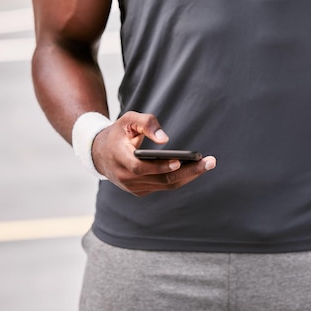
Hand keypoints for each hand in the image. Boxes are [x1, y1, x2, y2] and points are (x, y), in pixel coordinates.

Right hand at [91, 111, 215, 196]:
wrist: (100, 153)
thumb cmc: (119, 133)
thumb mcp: (128, 120)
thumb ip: (147, 124)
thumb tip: (166, 139)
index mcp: (119, 159)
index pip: (140, 168)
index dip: (159, 167)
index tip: (179, 162)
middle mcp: (126, 178)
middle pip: (161, 179)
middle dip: (188, 172)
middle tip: (209, 162)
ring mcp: (133, 188)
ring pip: (165, 185)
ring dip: (189, 176)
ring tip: (208, 164)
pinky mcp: (141, 191)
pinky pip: (164, 186)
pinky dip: (181, 178)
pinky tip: (196, 168)